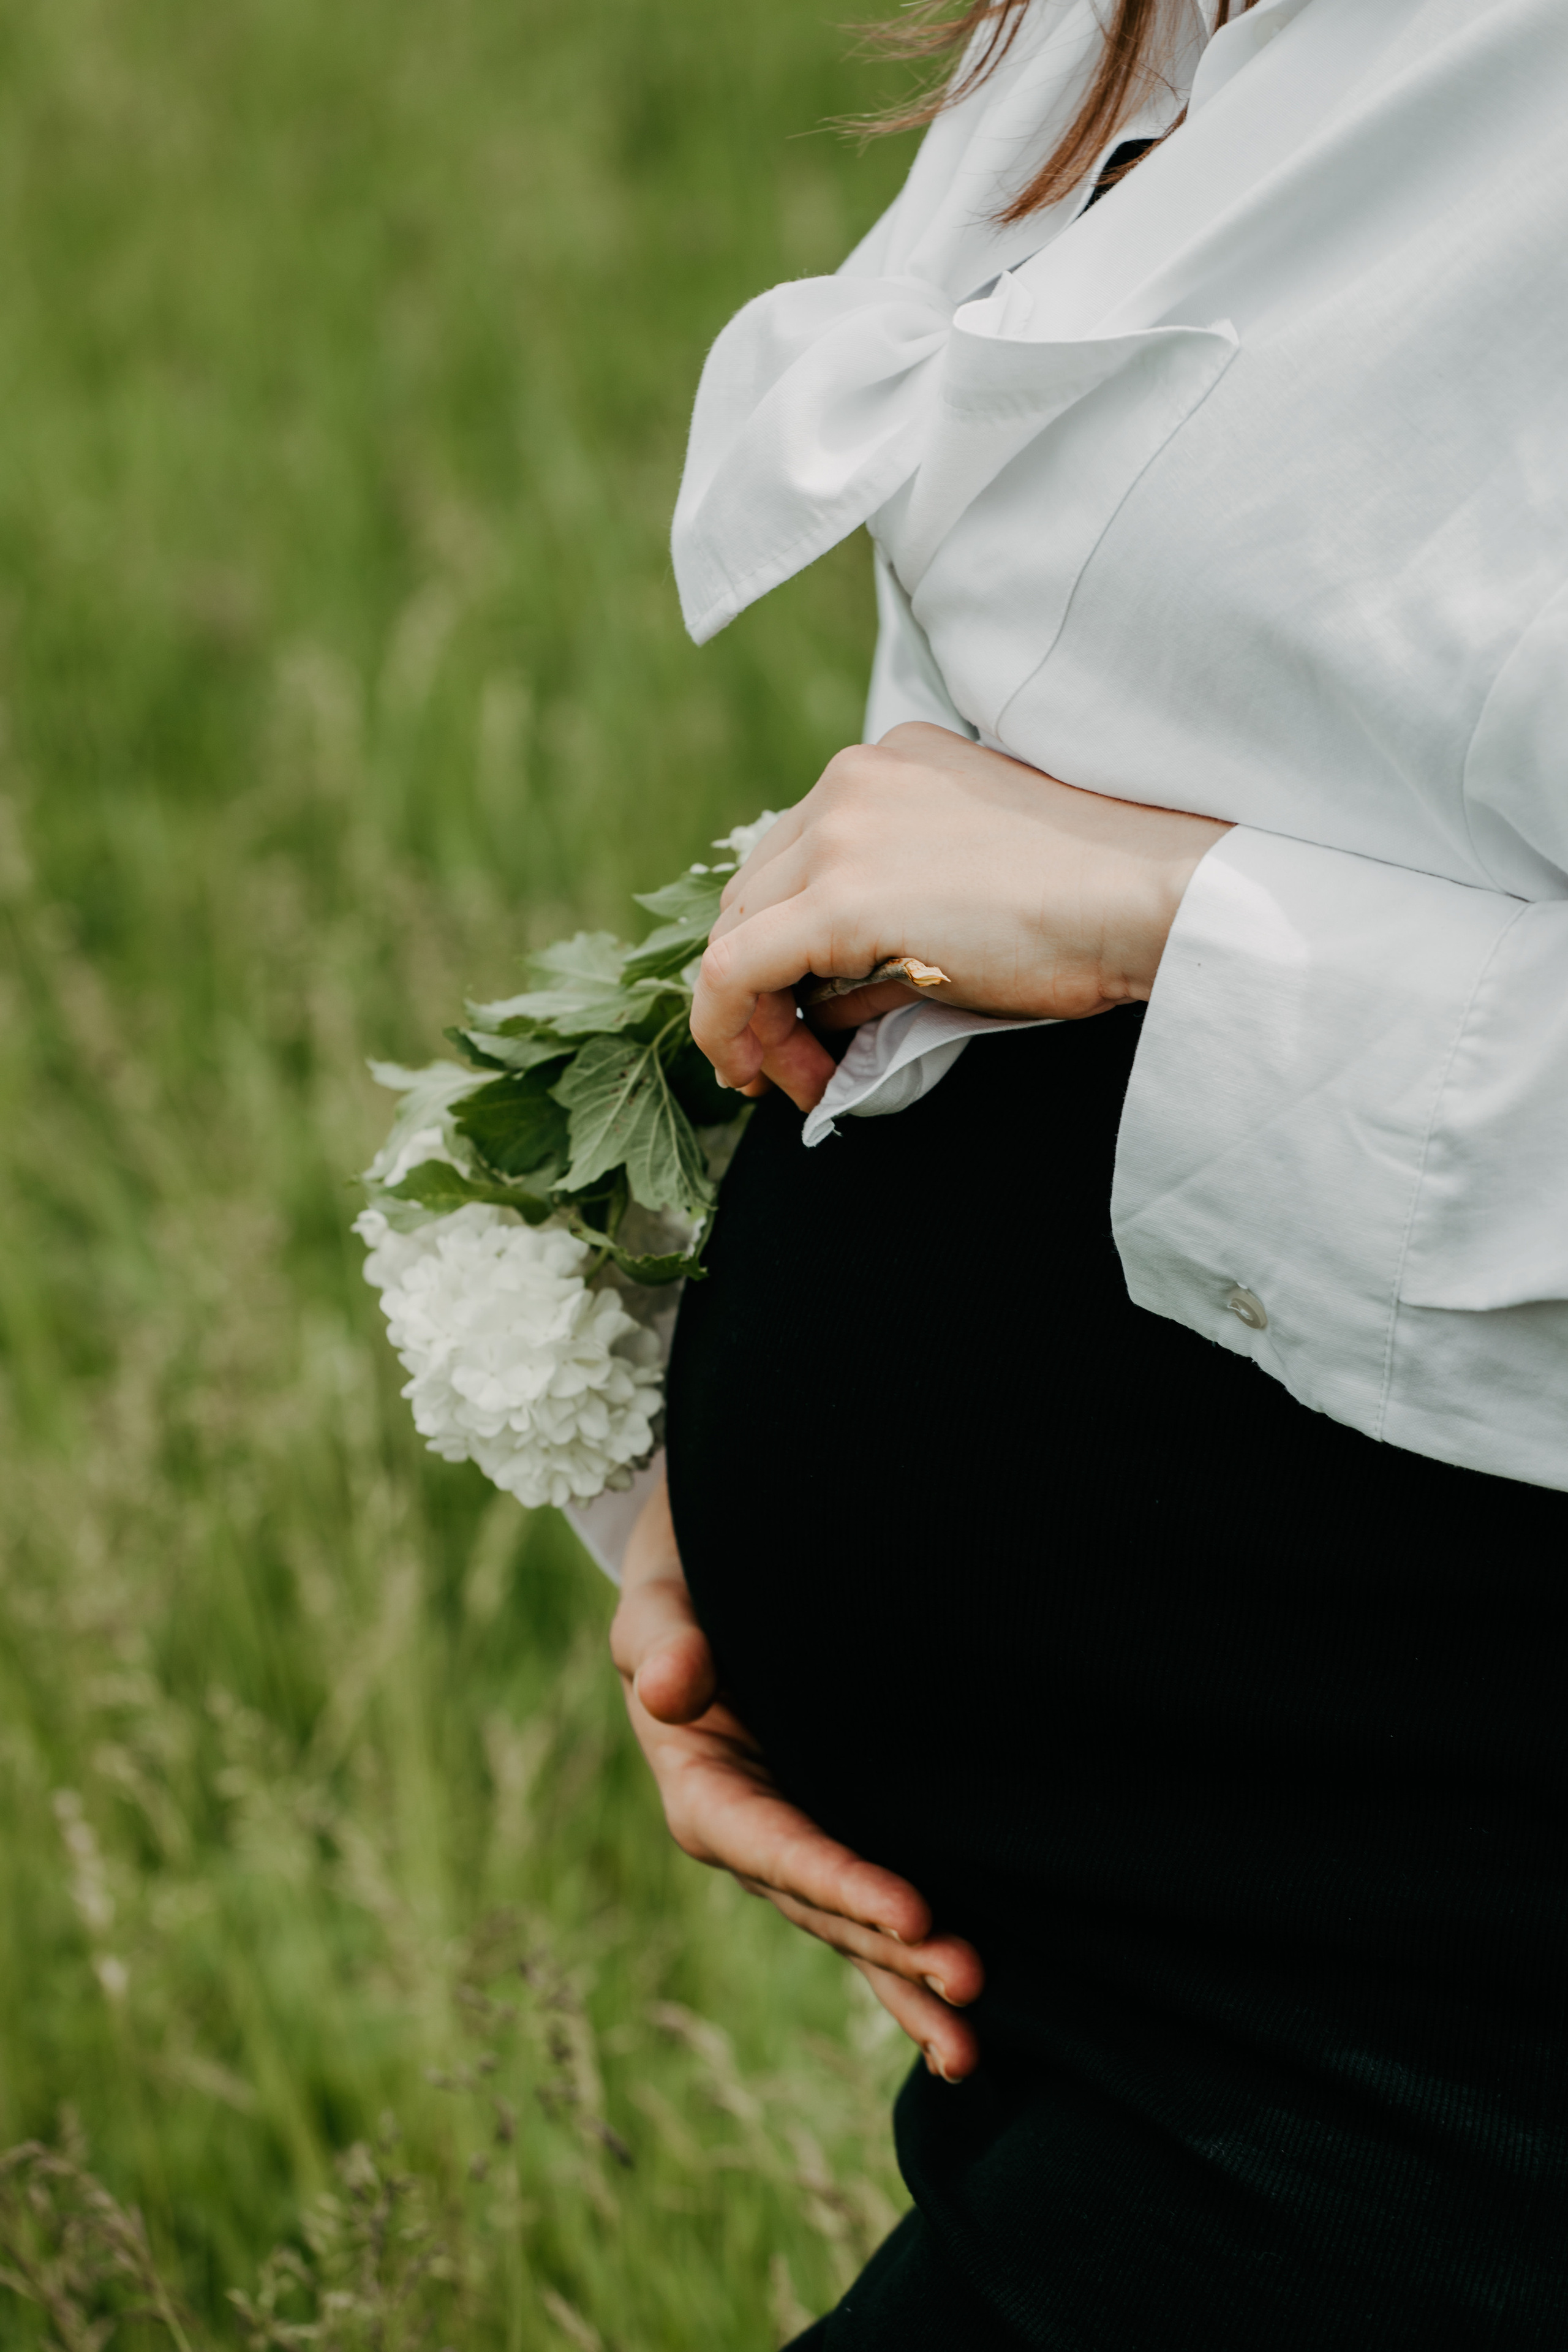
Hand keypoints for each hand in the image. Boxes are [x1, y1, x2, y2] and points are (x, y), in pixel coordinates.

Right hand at [610, 1474, 984, 2080]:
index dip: (839, 1881)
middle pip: (823, 1908)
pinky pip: (873, 1920)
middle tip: (968, 1978)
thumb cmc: (691, 1586)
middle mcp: (752, 1839)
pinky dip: (910, 1972)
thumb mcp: (662, 1601)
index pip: (773, 1847)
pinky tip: (967, 2031)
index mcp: (703, 1791)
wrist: (721, 1584)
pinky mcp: (840, 1844)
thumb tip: (668, 1686)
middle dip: (890, 1950)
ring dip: (909, 1984)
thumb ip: (662, 1639)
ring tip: (972, 2042)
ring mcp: (798, 1850)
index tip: (909, 1910)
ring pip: (852, 1934)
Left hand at [693, 722, 1230, 1110]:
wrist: (1149, 897)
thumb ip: (891, 923)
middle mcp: (852, 782)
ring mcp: (841, 832)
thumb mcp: (970, 886)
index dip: (779, 947)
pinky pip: (733, 971)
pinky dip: (723, 1027)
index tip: (800, 1012)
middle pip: (754, 895)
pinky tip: (750, 1071)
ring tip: (792, 1079)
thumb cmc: (1091, 906)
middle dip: (759, 986)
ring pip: (737, 933)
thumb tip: (826, 1004)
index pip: (795, 859)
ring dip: (751, 1018)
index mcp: (888, 765)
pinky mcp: (841, 898)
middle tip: (792, 1061)